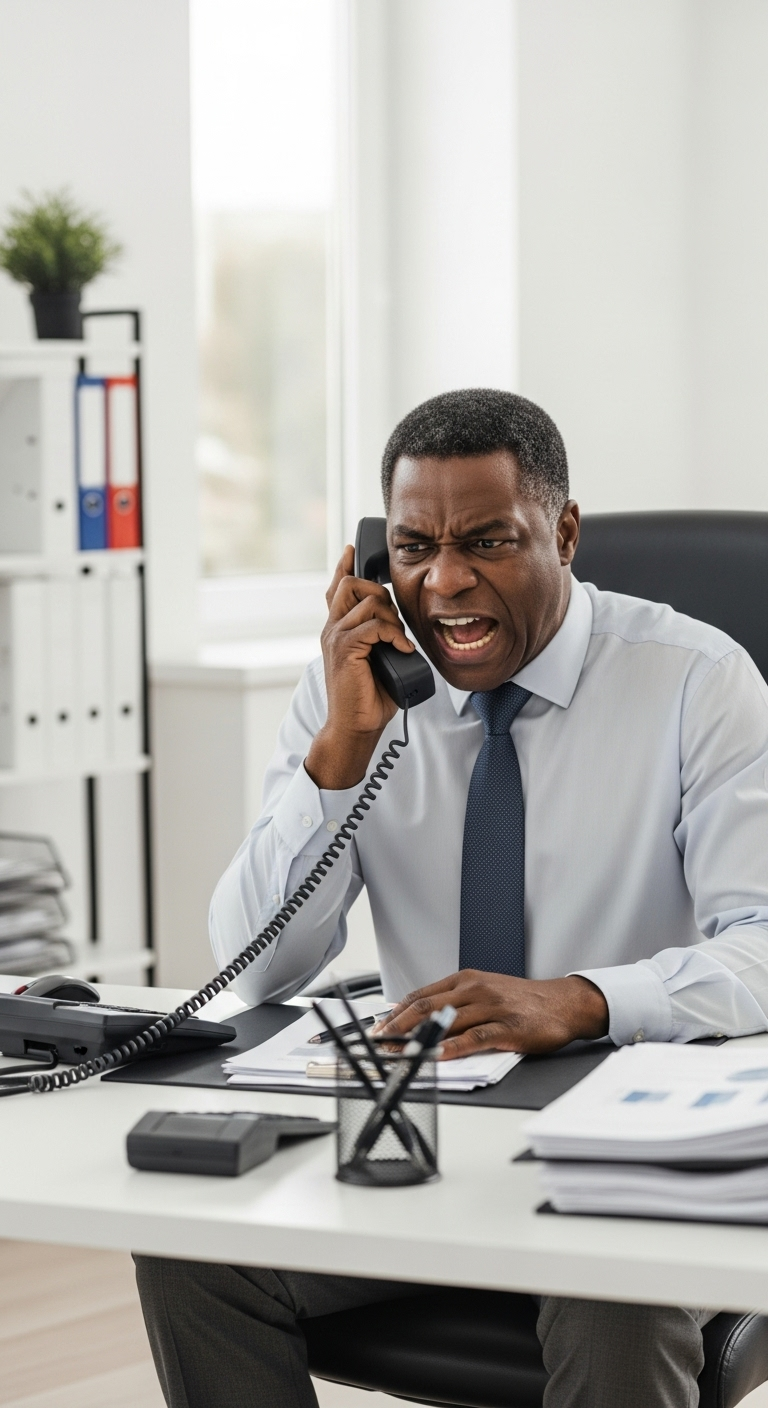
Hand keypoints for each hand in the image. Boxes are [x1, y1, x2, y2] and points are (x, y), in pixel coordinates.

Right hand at [305, 545, 414, 789]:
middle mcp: (331, 629)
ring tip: (400, 640)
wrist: (355, 726)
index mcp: (336, 629)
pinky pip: (374, 626)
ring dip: (392, 618)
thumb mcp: (376, 658)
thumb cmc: (368, 697)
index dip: (343, 566)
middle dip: (379, 591)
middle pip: (350, 584)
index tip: (352, 549)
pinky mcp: (345, 649)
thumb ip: (378, 637)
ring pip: (367, 602)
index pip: (336, 588)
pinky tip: (402, 649)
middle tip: (394, 619)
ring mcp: (336, 638)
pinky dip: (394, 635)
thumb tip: (398, 624)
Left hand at [374, 970, 608, 1057]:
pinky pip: (474, 1038)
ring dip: (417, 1038)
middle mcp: (475, 989)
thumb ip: (454, 1001)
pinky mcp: (507, 1028)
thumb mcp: (484, 991)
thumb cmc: (522, 1000)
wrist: (563, 1003)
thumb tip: (417, 1016)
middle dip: (396, 1027)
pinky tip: (436, 1054)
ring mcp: (491, 1007)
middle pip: (425, 1007)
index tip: (376, 1029)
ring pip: (446, 1021)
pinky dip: (452, 1047)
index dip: (394, 1014)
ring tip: (397, 1052)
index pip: (420, 996)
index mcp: (466, 980)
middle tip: (377, 1043)